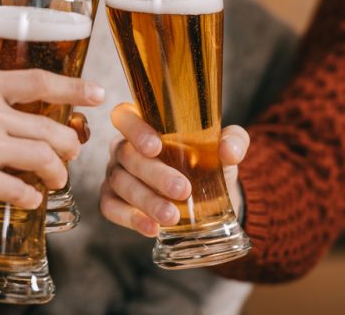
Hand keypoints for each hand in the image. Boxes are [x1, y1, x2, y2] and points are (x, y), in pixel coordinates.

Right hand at [0, 69, 104, 219]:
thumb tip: (33, 109)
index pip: (40, 81)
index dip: (75, 88)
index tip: (99, 94)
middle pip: (52, 128)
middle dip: (70, 146)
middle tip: (71, 155)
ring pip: (45, 158)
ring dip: (58, 173)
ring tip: (54, 180)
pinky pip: (23, 189)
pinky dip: (32, 196)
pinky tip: (28, 197)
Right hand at [100, 103, 248, 236]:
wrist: (209, 198)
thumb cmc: (207, 162)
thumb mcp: (225, 147)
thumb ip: (233, 141)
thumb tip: (228, 150)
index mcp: (144, 124)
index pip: (124, 116)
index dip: (135, 129)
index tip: (156, 147)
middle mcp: (124, 146)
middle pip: (127, 155)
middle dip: (154, 174)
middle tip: (182, 189)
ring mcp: (115, 173)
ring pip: (120, 183)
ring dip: (146, 201)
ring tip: (172, 216)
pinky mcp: (112, 200)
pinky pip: (111, 208)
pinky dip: (131, 219)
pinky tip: (152, 228)